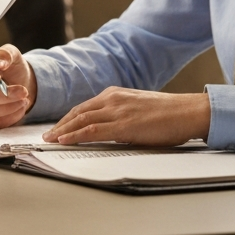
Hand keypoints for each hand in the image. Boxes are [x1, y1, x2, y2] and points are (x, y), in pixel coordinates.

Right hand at [0, 44, 35, 128]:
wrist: (19, 82)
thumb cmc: (10, 66)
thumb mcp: (10, 54)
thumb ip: (5, 54)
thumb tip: (0, 63)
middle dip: (2, 95)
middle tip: (22, 91)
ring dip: (8, 107)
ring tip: (24, 99)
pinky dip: (9, 117)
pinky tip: (20, 108)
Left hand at [42, 87, 210, 146]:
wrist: (188, 111)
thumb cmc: (168, 114)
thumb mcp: (138, 109)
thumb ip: (121, 115)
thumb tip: (109, 130)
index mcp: (115, 94)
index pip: (84, 107)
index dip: (67, 118)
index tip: (57, 128)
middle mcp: (112, 98)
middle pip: (77, 112)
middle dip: (60, 125)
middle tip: (46, 135)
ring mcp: (117, 110)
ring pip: (81, 120)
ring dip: (63, 131)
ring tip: (49, 140)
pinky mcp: (124, 125)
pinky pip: (93, 130)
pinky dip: (76, 135)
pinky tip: (65, 141)